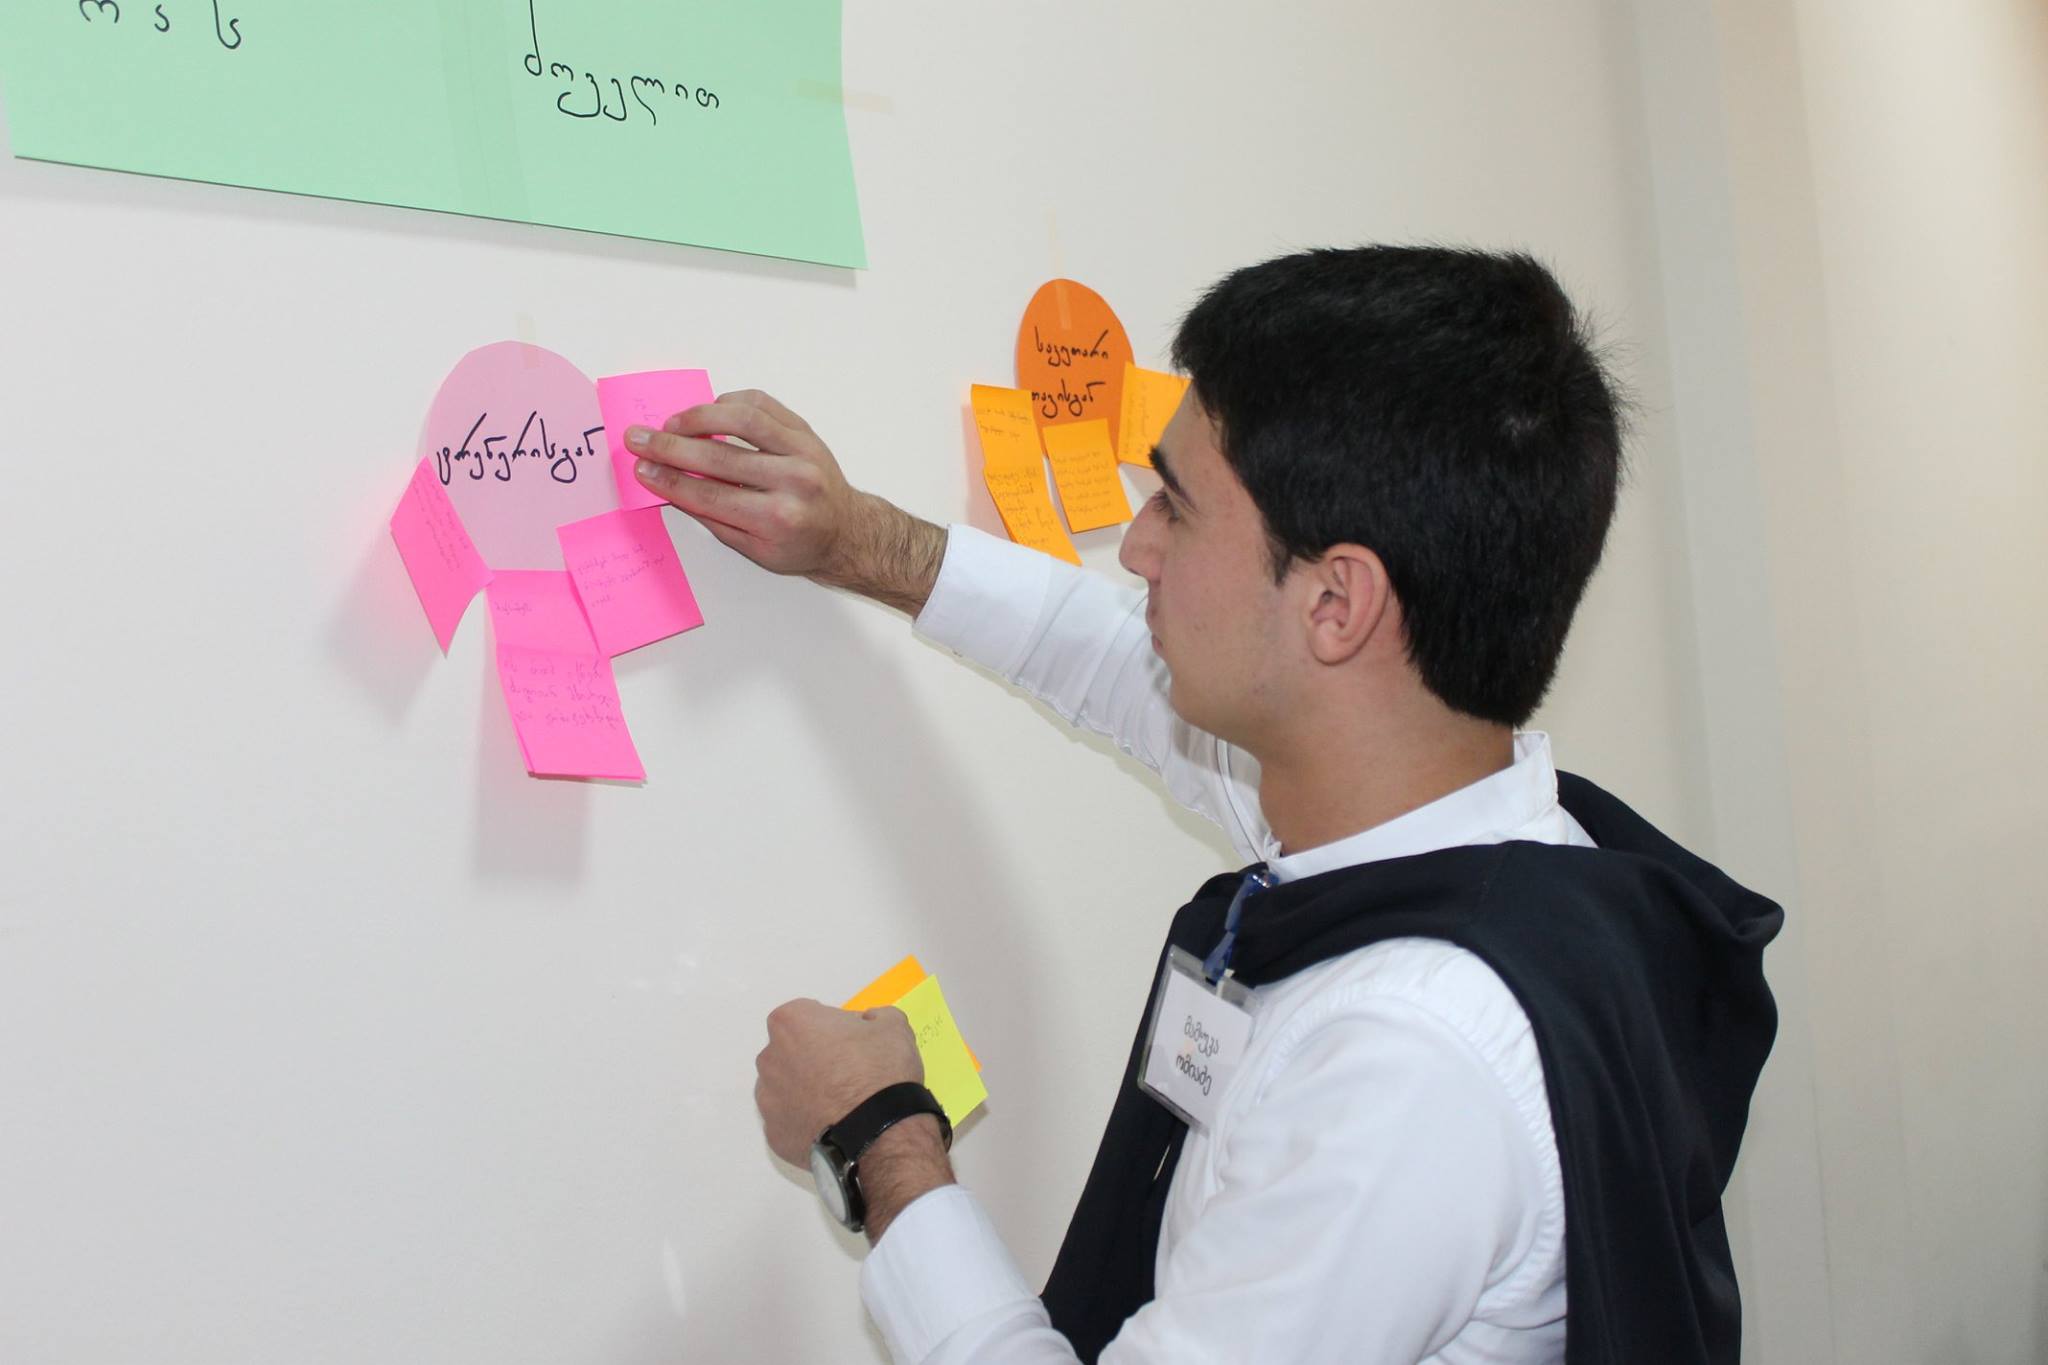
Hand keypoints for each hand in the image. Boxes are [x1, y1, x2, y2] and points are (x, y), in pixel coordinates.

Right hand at [624, 391, 945, 615]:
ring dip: (699, 417)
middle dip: (671, 446)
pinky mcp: (805, 430)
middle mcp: (793, 481)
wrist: (847, 531)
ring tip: (671, 422)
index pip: (711, 495)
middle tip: (640, 439)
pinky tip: (708, 412)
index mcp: (778, 518)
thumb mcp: (754, 550)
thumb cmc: (800, 545)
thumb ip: (712, 516)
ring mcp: (803, 451)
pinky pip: (762, 405)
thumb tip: (669, 485)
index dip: (671, 481)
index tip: (642, 469)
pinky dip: (730, 403)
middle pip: (720, 457)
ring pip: (742, 420)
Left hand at [753, 999, 924, 1166]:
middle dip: (813, 1057)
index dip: (830, 1026)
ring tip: (840, 1103)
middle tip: (847, 1070)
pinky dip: (806, 1122)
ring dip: (805, 1090)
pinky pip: (789, 1121)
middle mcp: (770, 1058)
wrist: (879, 1132)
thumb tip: (870, 1022)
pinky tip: (833, 1125)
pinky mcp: (774, 1134)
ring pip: (785, 1087)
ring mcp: (768, 1100)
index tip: (851, 1040)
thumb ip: (875, 1016)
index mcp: (791, 1023)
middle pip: (790, 1050)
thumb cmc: (880, 1073)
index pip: (806, 1014)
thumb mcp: (893, 1026)